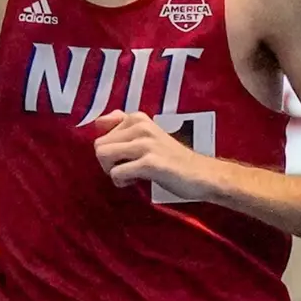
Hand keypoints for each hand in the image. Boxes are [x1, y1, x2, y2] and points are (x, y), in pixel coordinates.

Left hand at [92, 111, 218, 200]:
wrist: (202, 174)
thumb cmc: (172, 158)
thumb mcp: (147, 135)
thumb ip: (124, 126)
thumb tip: (98, 121)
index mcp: (138, 118)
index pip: (101, 126)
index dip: (108, 146)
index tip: (124, 154)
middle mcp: (140, 126)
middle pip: (99, 145)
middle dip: (108, 161)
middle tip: (127, 168)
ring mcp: (145, 144)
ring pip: (103, 156)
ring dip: (112, 171)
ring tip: (130, 174)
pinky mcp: (150, 163)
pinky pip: (117, 173)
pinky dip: (121, 181)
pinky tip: (137, 181)